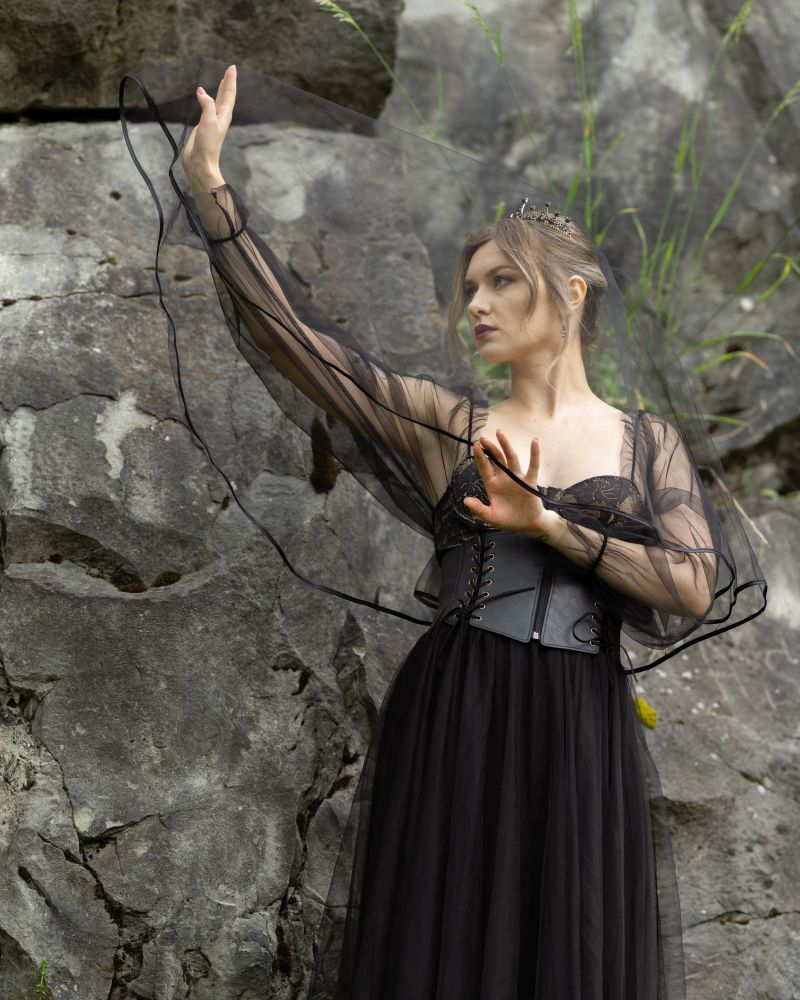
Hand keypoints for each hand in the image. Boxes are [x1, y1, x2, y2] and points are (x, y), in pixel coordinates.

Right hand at [181, 64, 236, 185]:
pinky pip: (207, 108)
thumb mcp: (208, 121)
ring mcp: (212, 122)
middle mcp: (219, 117)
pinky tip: (203, 97)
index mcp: (224, 116)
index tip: (232, 68)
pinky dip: (207, 100)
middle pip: (225, 96)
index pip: (229, 94)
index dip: (230, 80)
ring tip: (222, 81)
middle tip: (230, 70)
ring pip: (217, 102)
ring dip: (220, 91)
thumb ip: (207, 104)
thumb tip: (201, 91)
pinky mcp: (203, 126)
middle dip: (227, 83)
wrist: (200, 163)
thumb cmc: (207, 145)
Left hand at [463, 430, 564, 543]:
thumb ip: (478, 509)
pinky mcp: (530, 481)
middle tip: (483, 437)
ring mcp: (517, 478)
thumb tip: (465, 500)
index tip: (476, 445)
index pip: (485, 468)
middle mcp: (504, 478)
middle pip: (496, 459)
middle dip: (490, 448)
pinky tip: (534, 441)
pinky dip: (534, 454)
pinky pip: (533, 466)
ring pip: (511, 458)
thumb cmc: (509, 520)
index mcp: (493, 485)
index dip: (480, 457)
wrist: (528, 525)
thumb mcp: (491, 516)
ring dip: (506, 445)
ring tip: (499, 433)